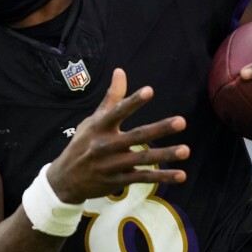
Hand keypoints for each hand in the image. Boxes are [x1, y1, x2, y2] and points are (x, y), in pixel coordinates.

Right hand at [47, 68, 189, 201]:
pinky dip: (162, 177)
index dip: (133, 101)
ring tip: (186, 150)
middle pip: (136, 136)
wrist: (66, 179)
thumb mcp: (92, 121)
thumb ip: (112, 98)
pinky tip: (181, 175)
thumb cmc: (82, 144)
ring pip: (143, 158)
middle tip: (181, 121)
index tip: (149, 91)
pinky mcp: (118, 180)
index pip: (117, 111)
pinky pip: (143, 178)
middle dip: (159, 129)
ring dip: (165, 155)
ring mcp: (112, 164)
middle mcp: (106, 145)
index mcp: (99, 127)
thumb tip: (120, 71)